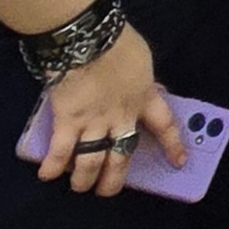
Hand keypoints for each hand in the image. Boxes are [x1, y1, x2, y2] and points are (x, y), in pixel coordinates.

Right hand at [38, 27, 184, 195]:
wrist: (86, 37)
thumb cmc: (116, 42)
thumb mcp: (142, 61)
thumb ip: (144, 81)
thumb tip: (150, 89)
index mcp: (144, 98)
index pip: (165, 126)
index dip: (172, 145)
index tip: (180, 162)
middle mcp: (121, 116)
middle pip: (122, 156)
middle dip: (115, 178)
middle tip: (108, 190)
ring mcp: (93, 121)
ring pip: (92, 161)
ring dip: (85, 179)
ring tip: (80, 187)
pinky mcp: (67, 120)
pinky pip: (60, 151)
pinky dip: (53, 166)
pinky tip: (48, 175)